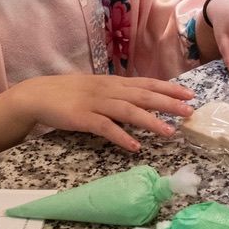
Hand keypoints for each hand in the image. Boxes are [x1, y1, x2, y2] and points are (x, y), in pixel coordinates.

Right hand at [3, 74, 194, 150]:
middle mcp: (109, 90)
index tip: (190, 94)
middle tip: (190, 111)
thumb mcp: (99, 88)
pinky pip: (105, 127)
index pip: (147, 83)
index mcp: (114, 82)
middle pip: (143, 95)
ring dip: (150, 121)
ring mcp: (95, 103)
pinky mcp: (82, 118)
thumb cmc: (71, 93)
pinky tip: (134, 146)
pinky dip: (121, 136)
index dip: (169, 88)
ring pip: (128, 111)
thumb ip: (120, 92)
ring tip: (169, 132)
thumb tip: (144, 98)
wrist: (38, 95)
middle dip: (168, 103)